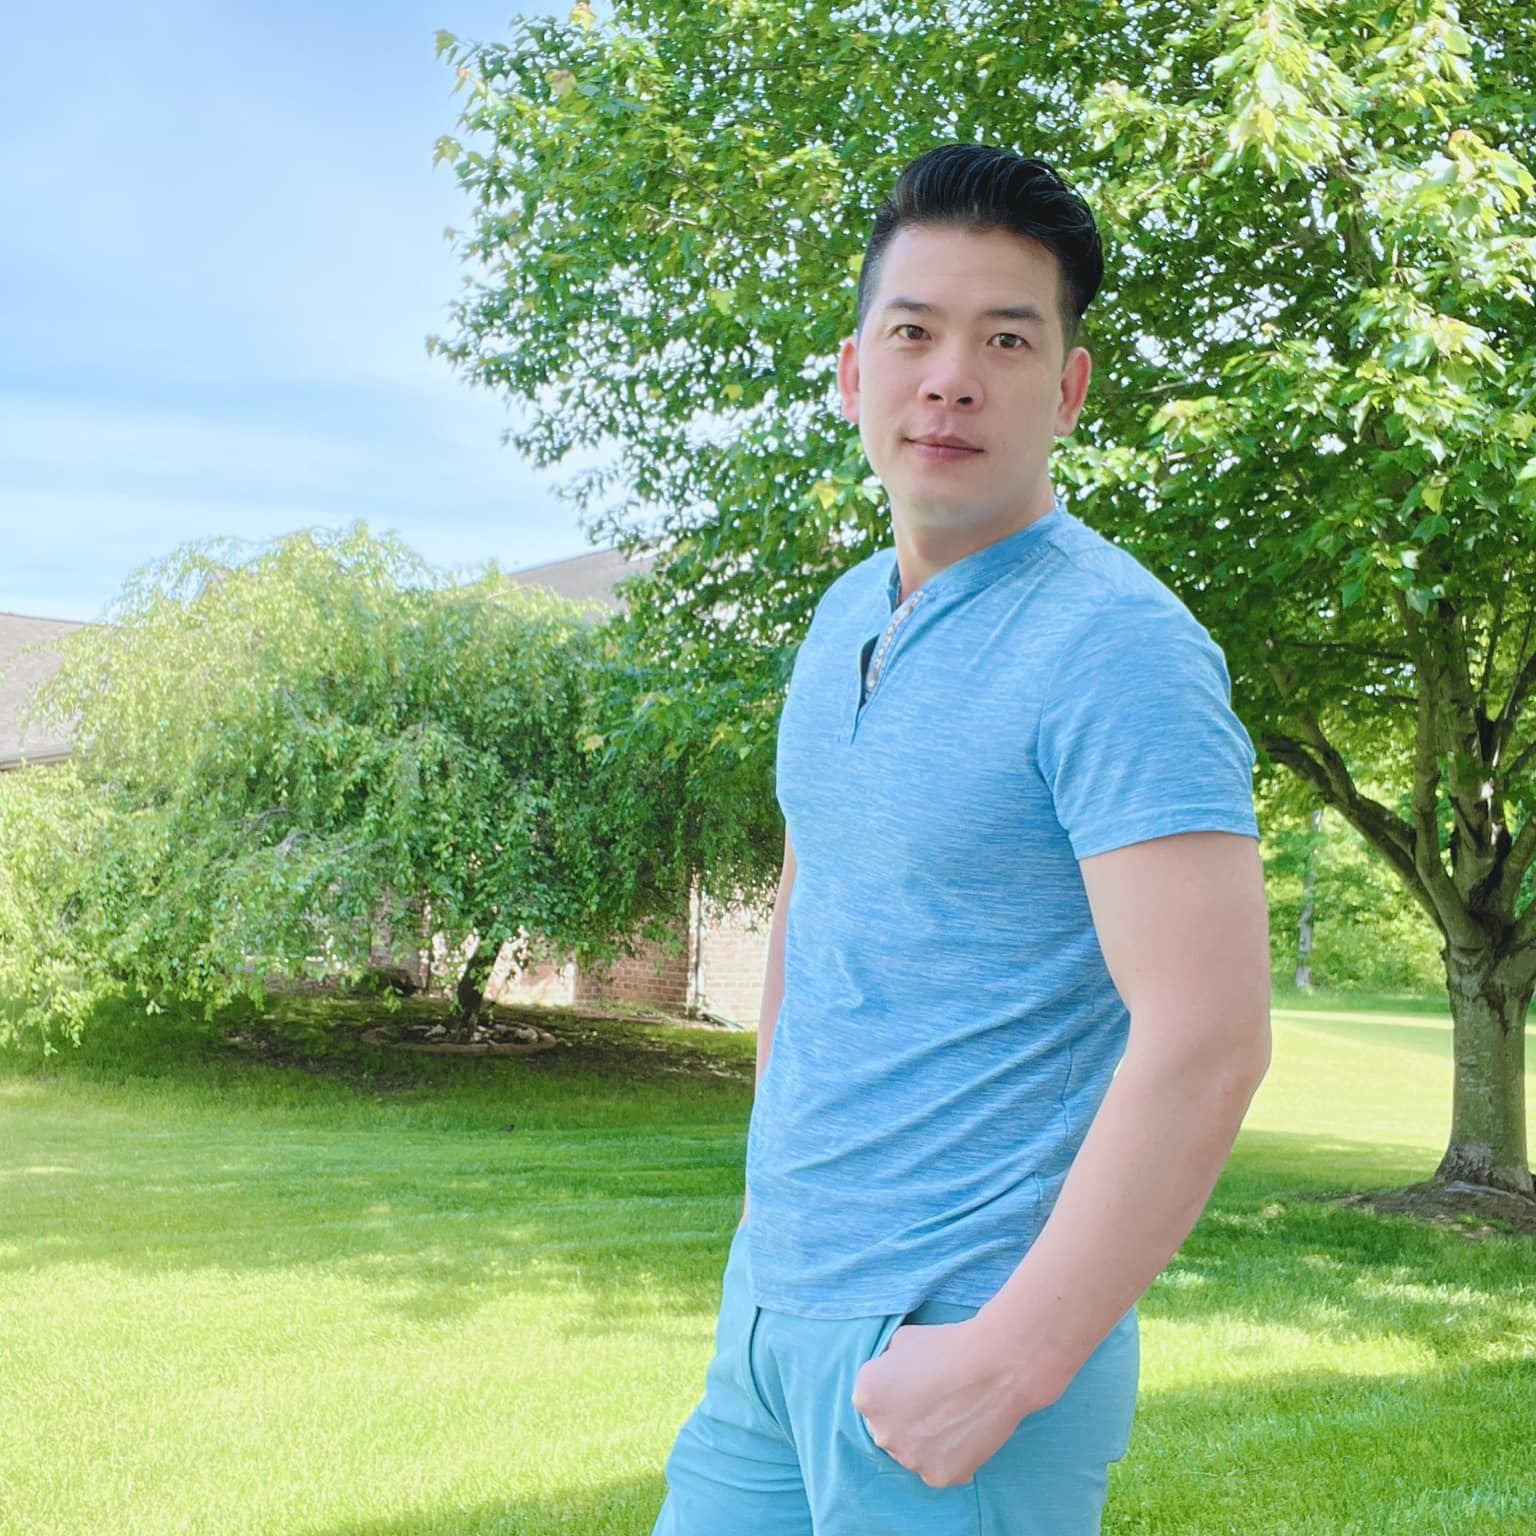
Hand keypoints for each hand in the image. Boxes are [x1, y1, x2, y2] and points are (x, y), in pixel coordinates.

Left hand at [850, 1315, 1060, 1487]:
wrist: (995, 1366)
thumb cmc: (948, 1345)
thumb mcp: (902, 1340)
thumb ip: (888, 1365)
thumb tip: (891, 1378)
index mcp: (867, 1396)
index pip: (873, 1400)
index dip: (896, 1390)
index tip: (918, 1383)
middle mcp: (881, 1432)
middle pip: (890, 1429)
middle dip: (907, 1418)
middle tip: (937, 1402)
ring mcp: (909, 1458)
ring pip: (913, 1453)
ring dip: (927, 1440)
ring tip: (955, 1415)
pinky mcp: (938, 1477)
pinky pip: (938, 1468)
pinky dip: (951, 1457)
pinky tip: (965, 1432)